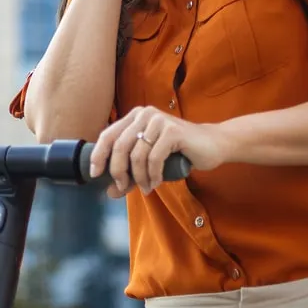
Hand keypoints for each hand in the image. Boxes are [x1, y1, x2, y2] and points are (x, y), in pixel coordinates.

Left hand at [89, 106, 230, 197]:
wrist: (212, 145)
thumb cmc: (179, 153)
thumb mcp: (149, 163)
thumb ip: (130, 174)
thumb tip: (109, 192)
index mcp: (135, 116)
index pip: (108, 134)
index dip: (98, 155)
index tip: (95, 175)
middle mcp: (144, 114)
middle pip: (119, 147)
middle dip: (118, 172)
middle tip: (123, 188)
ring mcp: (159, 120)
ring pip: (136, 155)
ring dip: (139, 178)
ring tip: (146, 188)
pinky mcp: (172, 131)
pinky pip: (154, 159)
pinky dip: (153, 175)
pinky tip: (157, 182)